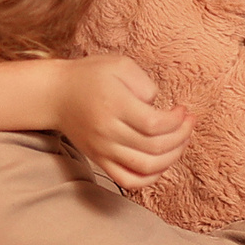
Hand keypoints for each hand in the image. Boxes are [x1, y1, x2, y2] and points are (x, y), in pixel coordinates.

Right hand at [48, 55, 193, 191]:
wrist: (55, 95)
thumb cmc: (90, 75)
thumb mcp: (119, 64)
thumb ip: (144, 83)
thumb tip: (159, 107)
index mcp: (114, 105)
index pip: (155, 124)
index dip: (177, 121)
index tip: (183, 110)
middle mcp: (108, 131)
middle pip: (154, 147)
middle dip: (181, 137)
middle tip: (188, 123)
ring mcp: (103, 150)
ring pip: (146, 167)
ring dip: (172, 157)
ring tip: (180, 141)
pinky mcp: (99, 160)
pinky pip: (128, 180)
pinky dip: (150, 178)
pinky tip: (161, 163)